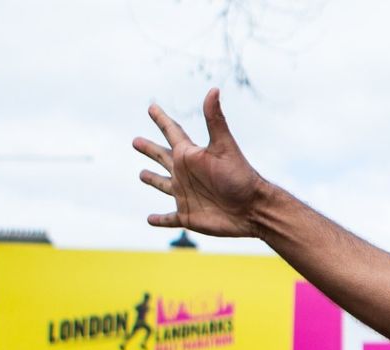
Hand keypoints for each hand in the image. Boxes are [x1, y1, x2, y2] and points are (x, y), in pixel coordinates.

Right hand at [135, 89, 272, 237]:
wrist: (253, 209)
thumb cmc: (240, 177)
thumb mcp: (224, 146)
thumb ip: (215, 120)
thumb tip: (214, 89)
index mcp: (190, 155)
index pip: (172, 132)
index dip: (161, 120)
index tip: (152, 107)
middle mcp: (186, 173)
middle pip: (161, 157)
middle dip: (149, 149)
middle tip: (135, 141)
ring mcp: (185, 195)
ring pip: (163, 185)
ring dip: (152, 180)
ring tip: (142, 174)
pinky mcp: (188, 216)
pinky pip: (169, 218)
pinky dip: (160, 220)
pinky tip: (149, 219)